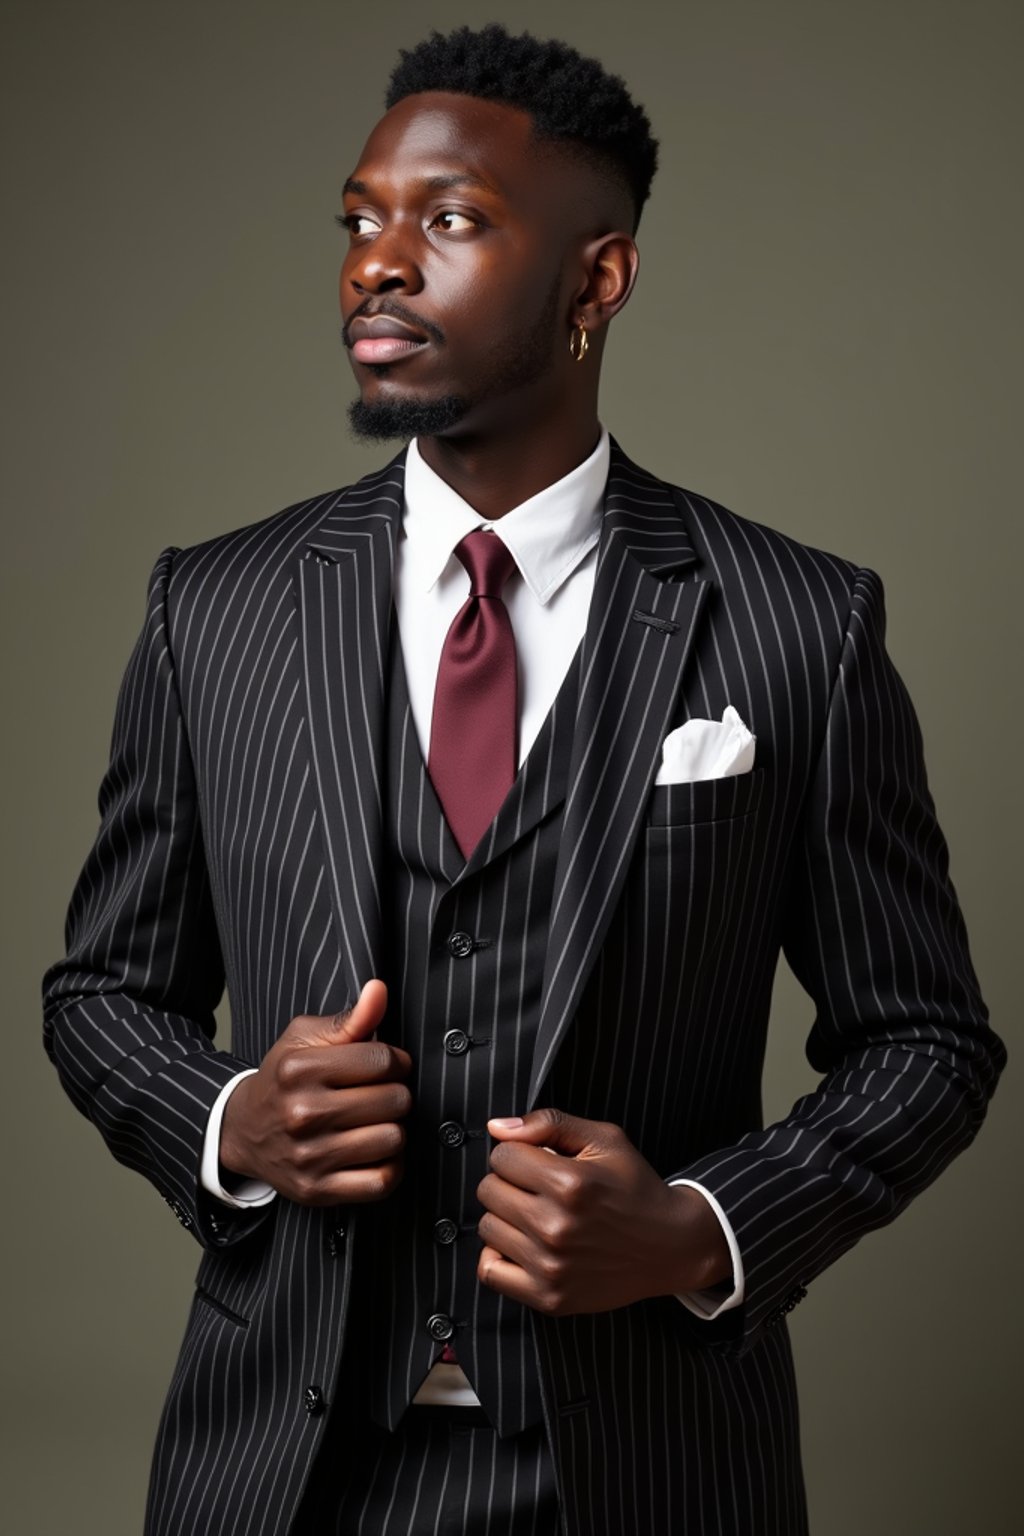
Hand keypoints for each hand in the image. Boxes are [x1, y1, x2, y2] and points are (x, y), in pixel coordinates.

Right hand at [219, 980, 411, 1204]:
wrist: (243, 1130)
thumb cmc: (283, 1079)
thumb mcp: (305, 1039)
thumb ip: (349, 1018)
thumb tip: (380, 990)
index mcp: (299, 1070)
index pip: (382, 1060)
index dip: (395, 1061)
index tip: (387, 1066)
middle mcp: (302, 1114)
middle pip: (394, 1100)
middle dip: (396, 1094)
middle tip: (380, 1095)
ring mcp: (309, 1156)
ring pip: (392, 1139)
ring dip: (393, 1129)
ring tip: (375, 1122)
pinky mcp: (317, 1190)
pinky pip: (381, 1181)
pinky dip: (389, 1167)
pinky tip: (374, 1151)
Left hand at [476, 1109, 731, 1314]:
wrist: (669, 1246)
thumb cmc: (634, 1187)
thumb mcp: (604, 1140)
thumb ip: (550, 1123)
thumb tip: (497, 1128)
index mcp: (571, 1183)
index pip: (502, 1156)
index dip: (517, 1152)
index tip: (536, 1160)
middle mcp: (557, 1226)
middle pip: (488, 1190)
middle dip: (508, 1181)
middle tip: (536, 1187)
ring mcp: (551, 1266)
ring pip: (487, 1227)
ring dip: (505, 1216)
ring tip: (535, 1214)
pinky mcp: (549, 1297)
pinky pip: (490, 1271)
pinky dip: (498, 1255)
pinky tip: (523, 1243)